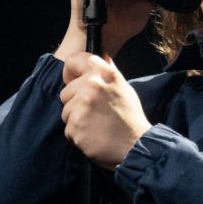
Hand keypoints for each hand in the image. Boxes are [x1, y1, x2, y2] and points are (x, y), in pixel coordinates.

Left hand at [59, 52, 151, 168]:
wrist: (136, 145)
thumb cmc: (130, 117)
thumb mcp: (123, 87)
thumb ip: (106, 73)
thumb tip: (97, 58)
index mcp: (104, 72)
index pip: (73, 60)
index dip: (71, 73)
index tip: (74, 82)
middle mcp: (92, 85)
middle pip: (65, 91)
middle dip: (76, 103)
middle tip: (96, 112)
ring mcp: (82, 105)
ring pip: (66, 111)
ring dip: (77, 119)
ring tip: (97, 124)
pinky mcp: (76, 124)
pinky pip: (68, 128)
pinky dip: (78, 134)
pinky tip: (94, 135)